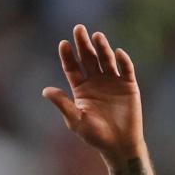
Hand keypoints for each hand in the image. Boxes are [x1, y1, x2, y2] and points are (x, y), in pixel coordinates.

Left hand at [43, 24, 143, 160]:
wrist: (119, 145)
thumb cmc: (95, 135)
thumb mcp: (76, 120)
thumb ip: (63, 104)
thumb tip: (45, 91)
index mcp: (81, 88)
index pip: (72, 67)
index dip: (68, 55)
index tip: (63, 44)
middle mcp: (96, 81)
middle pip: (88, 58)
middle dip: (83, 44)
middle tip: (78, 29)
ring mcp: (113, 81)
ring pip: (106, 60)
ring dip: (102, 48)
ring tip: (97, 36)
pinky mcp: (129, 85)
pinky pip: (126, 69)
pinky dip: (123, 61)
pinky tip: (117, 53)